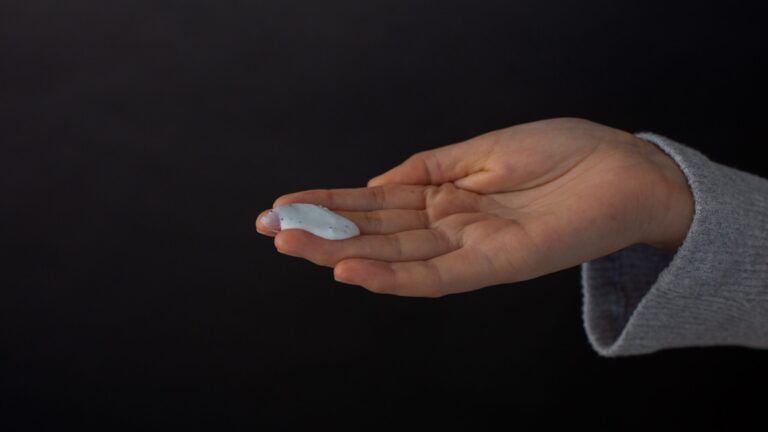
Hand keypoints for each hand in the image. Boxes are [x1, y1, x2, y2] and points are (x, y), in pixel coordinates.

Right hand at [255, 118, 693, 296]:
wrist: (625, 169)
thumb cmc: (561, 152)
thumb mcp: (482, 150)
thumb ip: (427, 168)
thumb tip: (375, 181)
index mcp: (444, 194)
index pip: (375, 202)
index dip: (329, 203)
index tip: (284, 204)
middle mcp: (449, 225)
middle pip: (375, 232)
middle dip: (321, 231)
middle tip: (271, 231)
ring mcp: (470, 247)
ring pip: (395, 256)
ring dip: (343, 253)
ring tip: (294, 247)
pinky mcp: (496, 264)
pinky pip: (437, 276)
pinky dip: (394, 276)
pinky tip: (352, 269)